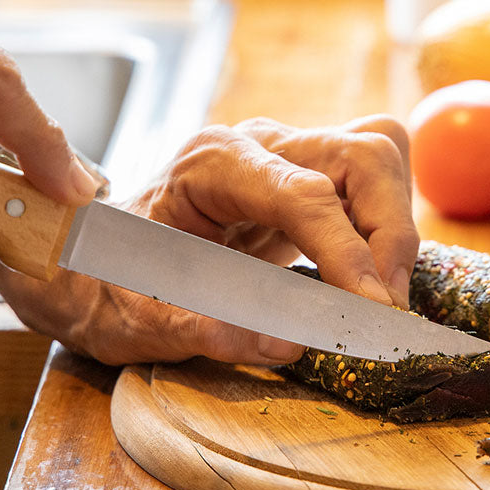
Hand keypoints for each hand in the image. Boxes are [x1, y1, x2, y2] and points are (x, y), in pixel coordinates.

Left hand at [0, 115, 418, 366]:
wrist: (92, 259)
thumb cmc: (105, 280)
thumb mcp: (133, 315)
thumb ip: (201, 326)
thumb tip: (286, 345)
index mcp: (211, 163)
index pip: (303, 192)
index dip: (348, 251)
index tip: (374, 311)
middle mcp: (258, 144)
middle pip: (361, 151)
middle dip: (390, 230)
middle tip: (384, 309)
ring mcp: (287, 156)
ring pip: (378, 157)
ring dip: (397, 227)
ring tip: (380, 298)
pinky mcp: (308, 179)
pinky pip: (371, 185)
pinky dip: (387, 229)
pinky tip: (370, 278)